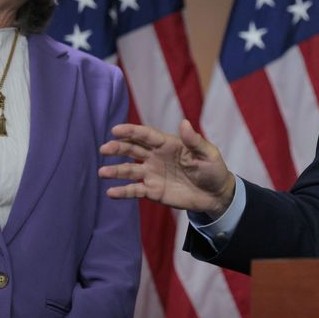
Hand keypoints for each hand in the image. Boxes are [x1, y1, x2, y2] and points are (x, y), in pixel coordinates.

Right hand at [99, 119, 235, 218]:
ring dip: (115, 171)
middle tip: (104, 148)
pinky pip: (135, 190)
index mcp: (168, 144)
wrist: (215, 195)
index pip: (146, 135)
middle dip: (118, 148)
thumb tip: (184, 122)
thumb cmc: (213, 169)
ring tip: (102, 172)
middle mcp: (156, 157)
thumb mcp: (208, 154)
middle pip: (132, 150)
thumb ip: (194, 141)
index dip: (131, 131)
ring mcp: (152, 174)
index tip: (115, 130)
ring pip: (129, 170)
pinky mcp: (153, 191)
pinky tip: (111, 193)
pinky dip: (122, 192)